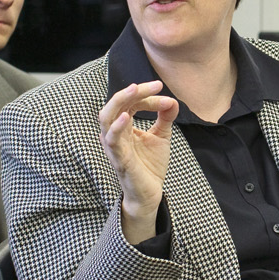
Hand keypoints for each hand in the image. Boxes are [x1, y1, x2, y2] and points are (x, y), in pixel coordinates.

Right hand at [99, 80, 177, 243]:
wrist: (150, 194)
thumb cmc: (149, 166)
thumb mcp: (161, 136)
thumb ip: (165, 117)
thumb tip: (172, 100)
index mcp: (122, 126)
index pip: (129, 102)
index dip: (146, 95)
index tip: (164, 94)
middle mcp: (114, 134)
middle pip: (113, 105)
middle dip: (130, 92)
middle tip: (152, 84)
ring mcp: (115, 147)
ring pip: (106, 119)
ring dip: (120, 102)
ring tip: (133, 89)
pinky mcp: (121, 160)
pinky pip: (113, 141)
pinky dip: (117, 127)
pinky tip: (126, 117)